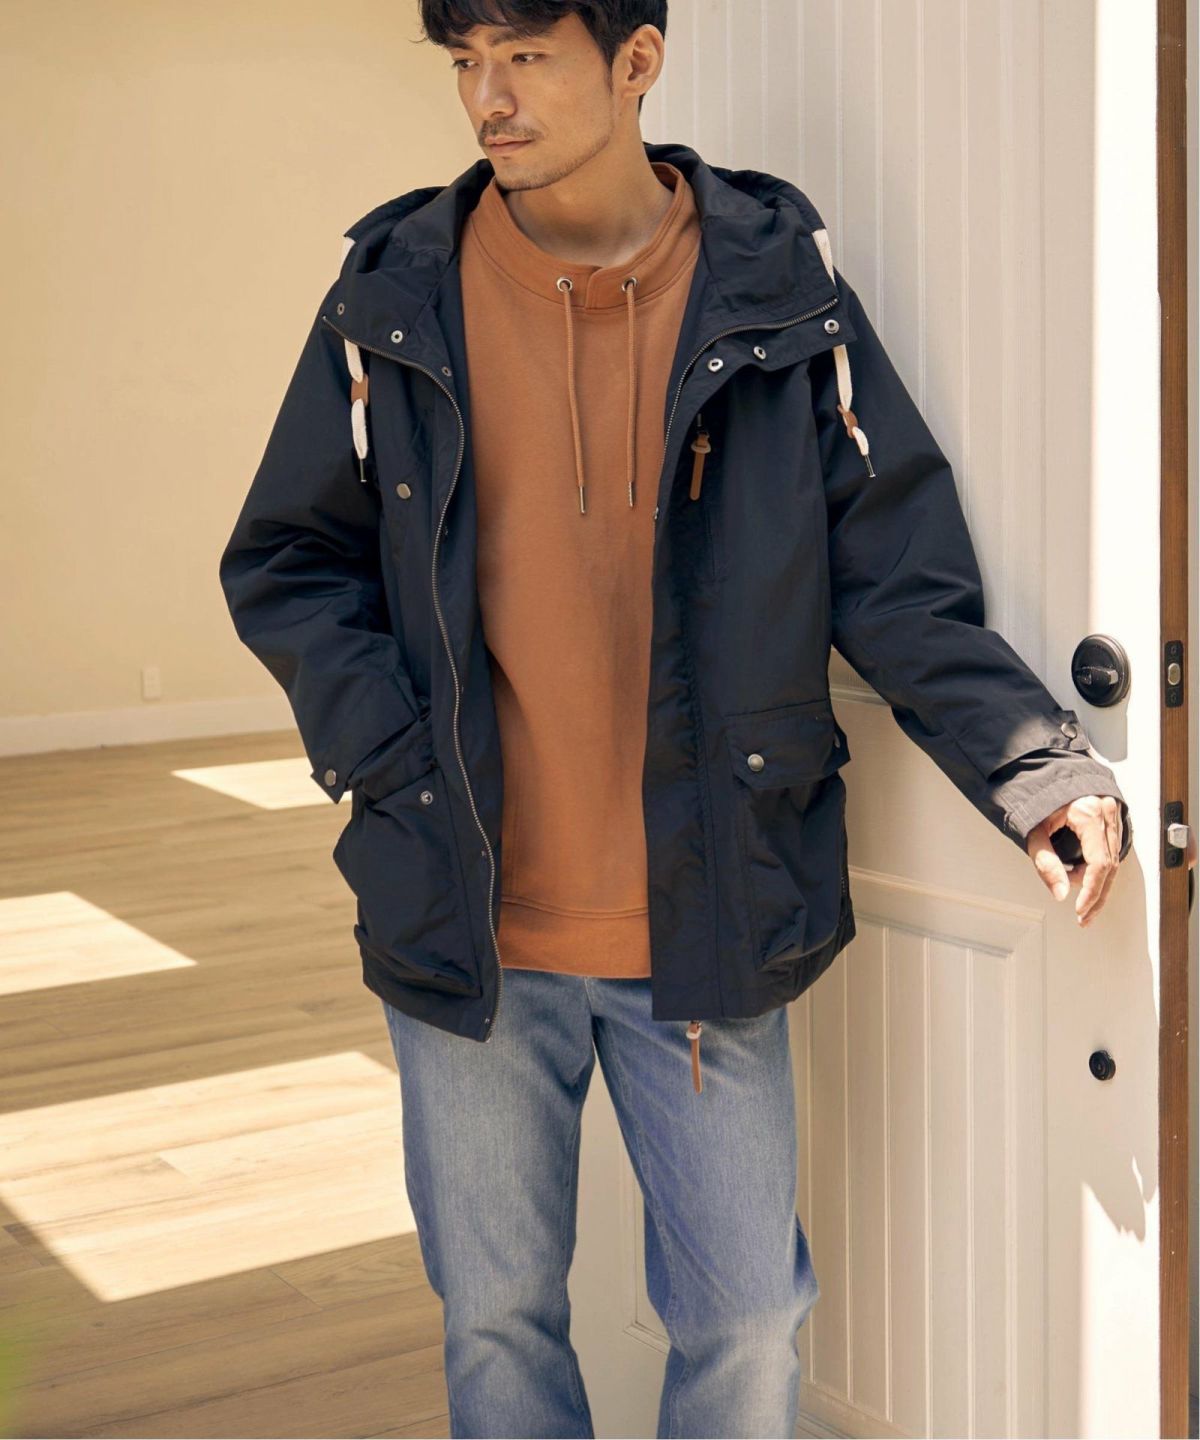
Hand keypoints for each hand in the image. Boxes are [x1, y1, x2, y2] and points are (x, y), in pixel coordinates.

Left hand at [1025, 795, 1124, 926]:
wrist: (1041, 770)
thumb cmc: (1036, 794)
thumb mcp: (1033, 829)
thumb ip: (1044, 862)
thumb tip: (1060, 894)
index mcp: (1088, 812)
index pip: (1100, 864)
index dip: (1092, 892)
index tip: (1080, 910)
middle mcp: (1105, 811)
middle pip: (1111, 866)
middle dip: (1097, 895)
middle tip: (1083, 916)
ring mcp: (1112, 813)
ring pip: (1114, 860)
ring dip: (1098, 884)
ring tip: (1079, 899)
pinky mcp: (1111, 817)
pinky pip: (1111, 850)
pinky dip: (1099, 869)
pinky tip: (1084, 879)